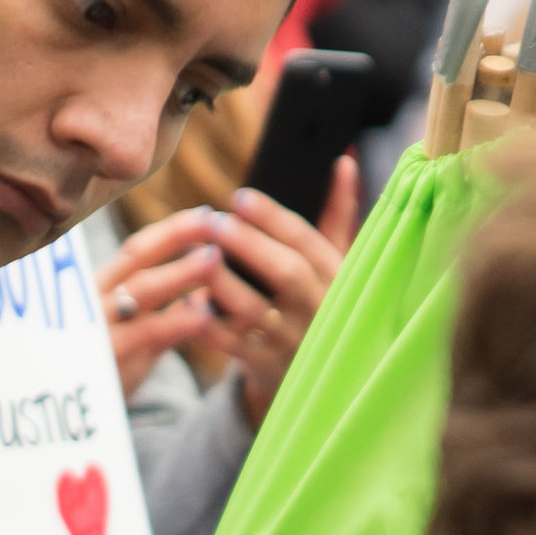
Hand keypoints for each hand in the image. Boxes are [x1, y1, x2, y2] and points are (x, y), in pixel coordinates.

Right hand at [99, 205, 227, 394]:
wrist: (56, 416)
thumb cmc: (100, 375)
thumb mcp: (134, 343)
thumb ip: (168, 321)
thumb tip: (206, 297)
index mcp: (101, 289)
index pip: (137, 249)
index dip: (172, 231)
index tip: (206, 214)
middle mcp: (97, 298)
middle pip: (137, 255)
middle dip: (176, 234)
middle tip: (212, 219)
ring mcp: (100, 324)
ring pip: (142, 288)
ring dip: (180, 271)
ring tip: (215, 257)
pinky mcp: (107, 354)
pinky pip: (147, 332)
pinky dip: (177, 320)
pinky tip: (204, 313)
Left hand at [192, 169, 357, 423]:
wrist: (326, 374)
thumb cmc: (321, 301)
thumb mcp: (336, 261)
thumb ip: (338, 213)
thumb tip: (344, 160)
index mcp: (338, 276)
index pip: (307, 241)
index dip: (273, 218)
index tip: (240, 198)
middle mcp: (319, 308)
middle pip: (286, 273)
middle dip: (249, 245)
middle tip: (213, 221)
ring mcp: (293, 339)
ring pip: (257, 310)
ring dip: (224, 282)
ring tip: (196, 256)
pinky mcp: (266, 364)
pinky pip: (235, 347)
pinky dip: (212, 328)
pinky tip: (191, 304)